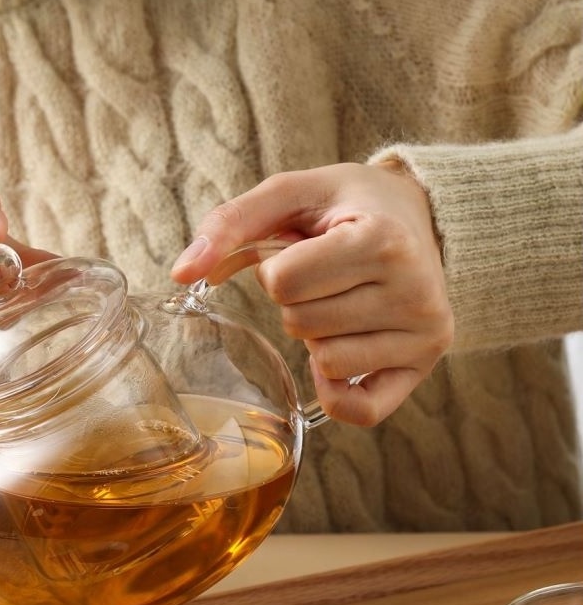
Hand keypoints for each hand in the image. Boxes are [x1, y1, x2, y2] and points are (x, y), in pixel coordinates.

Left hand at [171, 162, 453, 425]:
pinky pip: (361, 410)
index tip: (306, 249)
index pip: (283, 282)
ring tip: (344, 301)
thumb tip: (180, 274)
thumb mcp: (290, 194)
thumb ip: (229, 225)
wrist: (421, 215)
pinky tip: (343, 354)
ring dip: (317, 337)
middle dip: (296, 302)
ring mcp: (423, 333)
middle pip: (300, 324)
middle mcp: (413, 289)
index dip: (277, 269)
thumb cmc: (347, 205)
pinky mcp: (424, 366)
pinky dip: (337, 391)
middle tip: (327, 276)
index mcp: (381, 238)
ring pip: (325, 363)